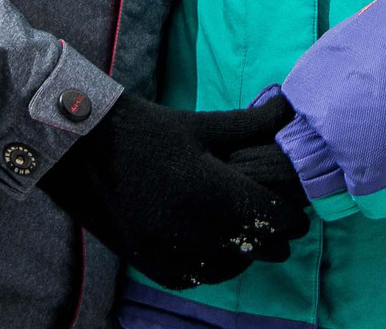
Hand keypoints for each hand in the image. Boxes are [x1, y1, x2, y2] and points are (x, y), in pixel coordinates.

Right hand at [39, 92, 309, 289]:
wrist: (86, 151)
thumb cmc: (149, 132)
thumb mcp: (202, 124)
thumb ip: (250, 123)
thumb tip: (290, 106)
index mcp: (204, 187)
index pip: (263, 215)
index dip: (288, 219)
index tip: (300, 217)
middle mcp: (185, 224)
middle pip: (248, 246)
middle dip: (272, 240)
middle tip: (286, 234)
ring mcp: (162, 247)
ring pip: (222, 268)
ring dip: (244, 259)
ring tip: (256, 245)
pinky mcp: (145, 261)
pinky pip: (191, 278)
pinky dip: (212, 272)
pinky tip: (221, 257)